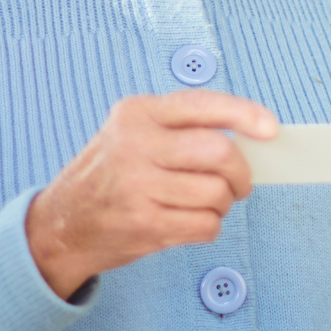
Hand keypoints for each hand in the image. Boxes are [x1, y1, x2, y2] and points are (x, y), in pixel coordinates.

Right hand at [25, 90, 278, 298]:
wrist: (60, 224)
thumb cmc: (108, 174)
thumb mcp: (131, 132)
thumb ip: (180, 128)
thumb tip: (249, 137)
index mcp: (138, 112)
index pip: (203, 105)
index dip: (245, 115)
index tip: (271, 129)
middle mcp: (136, 144)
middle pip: (219, 152)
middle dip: (241, 172)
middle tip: (239, 182)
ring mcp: (138, 186)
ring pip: (217, 193)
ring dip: (224, 203)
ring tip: (207, 203)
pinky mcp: (144, 223)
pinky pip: (204, 225)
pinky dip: (209, 226)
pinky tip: (190, 221)